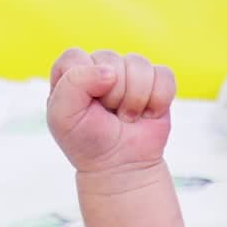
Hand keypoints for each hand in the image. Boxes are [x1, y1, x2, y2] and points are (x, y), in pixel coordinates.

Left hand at [47, 48, 175, 173]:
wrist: (121, 168)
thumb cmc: (88, 142)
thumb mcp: (62, 117)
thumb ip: (73, 82)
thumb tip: (111, 72)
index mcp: (72, 70)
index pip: (76, 57)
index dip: (82, 83)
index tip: (84, 109)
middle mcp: (101, 66)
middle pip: (110, 60)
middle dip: (112, 96)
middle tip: (109, 118)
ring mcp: (130, 73)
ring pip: (139, 65)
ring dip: (135, 100)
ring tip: (127, 118)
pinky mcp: (156, 82)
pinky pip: (164, 76)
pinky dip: (158, 101)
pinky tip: (147, 115)